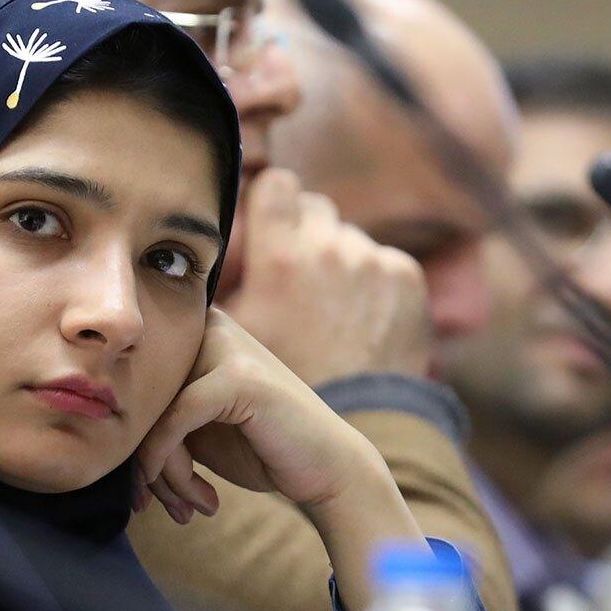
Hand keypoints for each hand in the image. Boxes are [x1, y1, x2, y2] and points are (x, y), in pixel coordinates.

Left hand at [133, 308, 425, 610]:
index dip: (132, 444)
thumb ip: (155, 417)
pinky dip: (170, 464)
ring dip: (167, 476)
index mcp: (195, 333)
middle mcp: (206, 329)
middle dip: (146, 466)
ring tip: (193, 507)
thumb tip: (97, 434)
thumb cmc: (262, 449)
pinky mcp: (236, 378)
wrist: (328, 469)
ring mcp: (223, 348)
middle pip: (140, 399)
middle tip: (163, 508)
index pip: (133, 385)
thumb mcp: (198, 431)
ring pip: (154, 414)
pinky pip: (173, 421)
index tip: (143, 494)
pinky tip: (200, 499)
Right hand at [218, 168, 432, 383]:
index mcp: (279, 257)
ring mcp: (371, 261)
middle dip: (305, 232)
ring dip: (340, 259)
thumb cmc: (282, 386)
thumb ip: (219, 287)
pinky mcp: (406, 277)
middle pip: (314, 207)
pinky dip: (375, 282)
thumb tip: (205, 249)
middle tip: (299, 273)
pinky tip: (363, 317)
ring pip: (349, 236)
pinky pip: (385, 259)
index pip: (277, 184)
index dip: (273, 203)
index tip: (270, 226)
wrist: (353, 426)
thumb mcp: (234, 335)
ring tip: (332, 306)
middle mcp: (327, 249)